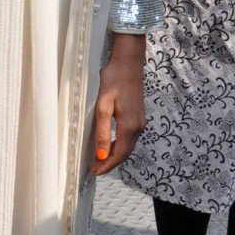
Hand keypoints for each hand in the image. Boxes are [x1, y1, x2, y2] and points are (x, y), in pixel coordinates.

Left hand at [90, 34, 145, 175]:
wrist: (129, 62)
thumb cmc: (114, 80)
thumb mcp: (103, 105)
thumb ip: (102, 131)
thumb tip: (100, 154)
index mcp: (129, 126)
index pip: (118, 154)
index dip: (106, 165)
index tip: (94, 172)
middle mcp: (138, 127)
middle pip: (124, 153)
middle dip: (109, 163)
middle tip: (94, 169)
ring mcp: (140, 122)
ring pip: (127, 146)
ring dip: (114, 155)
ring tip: (98, 160)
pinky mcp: (139, 117)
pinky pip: (129, 138)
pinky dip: (119, 146)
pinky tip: (108, 145)